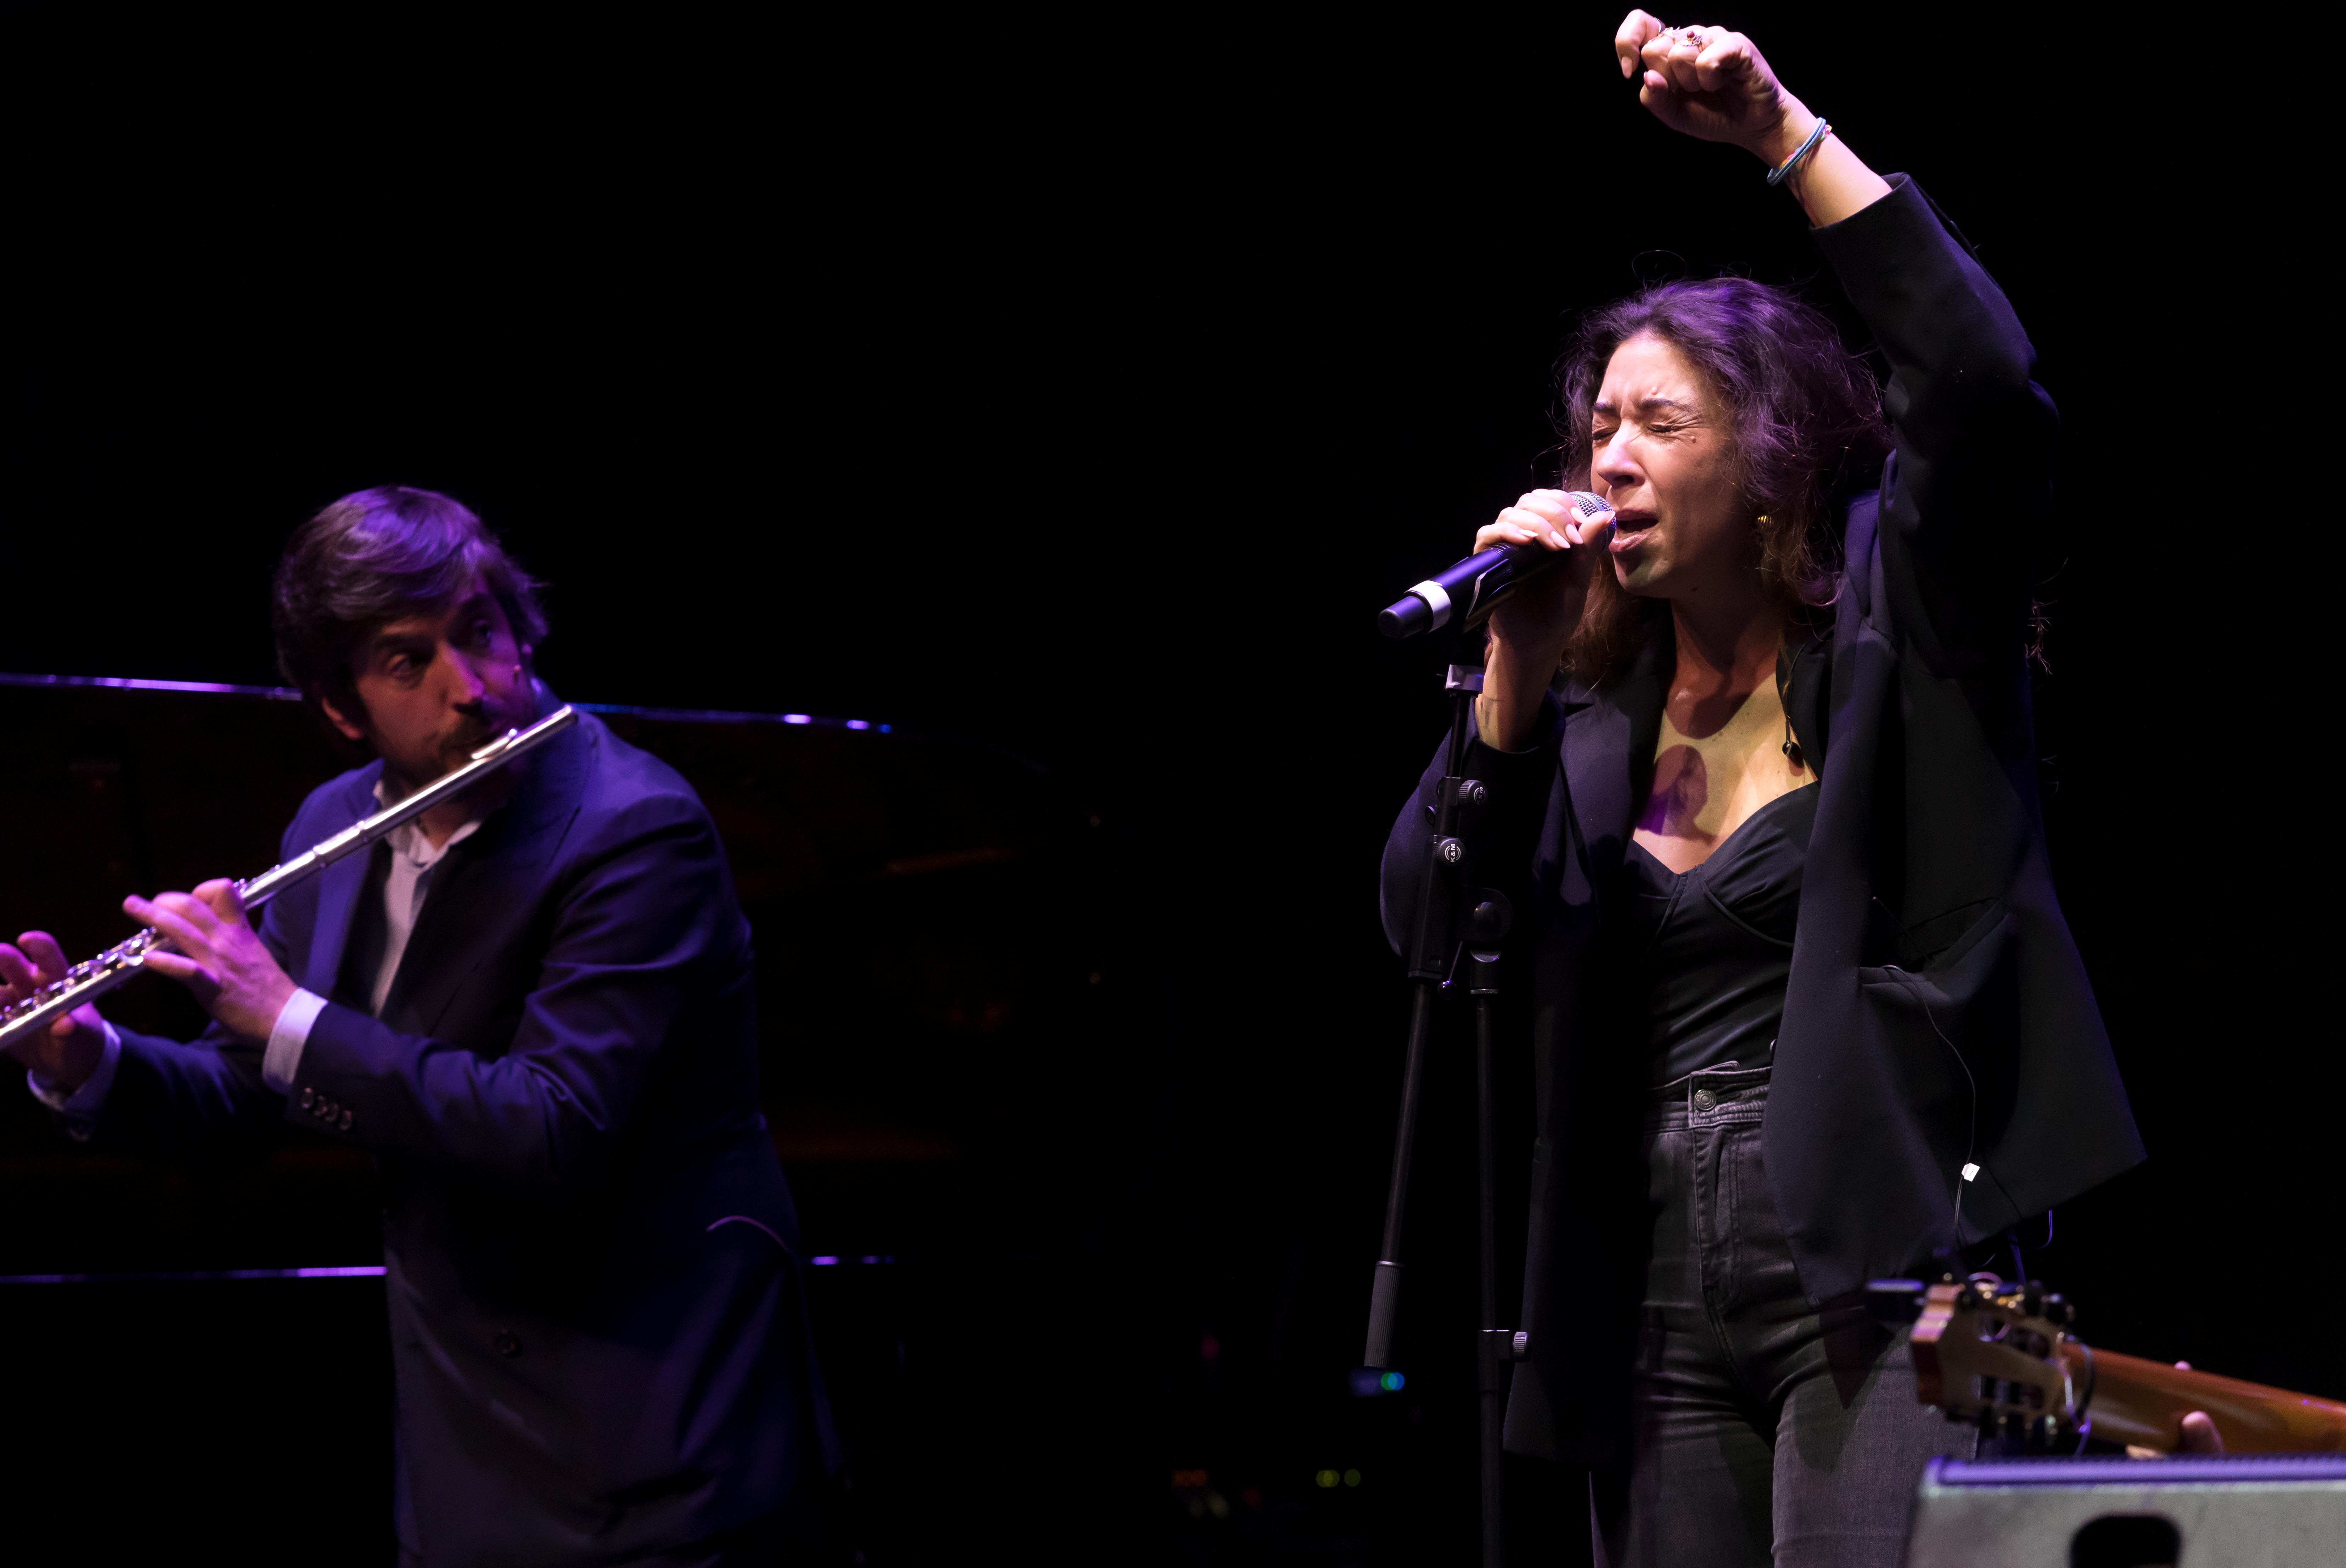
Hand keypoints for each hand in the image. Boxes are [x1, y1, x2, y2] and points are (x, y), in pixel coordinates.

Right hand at [0, 932, 109, 1089]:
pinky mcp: (1, 1021)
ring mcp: (12, 1003)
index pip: (49, 958)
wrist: (69, 1062)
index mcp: (57, 981)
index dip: (39, 946)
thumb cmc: (83, 1038)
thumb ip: (76, 1028)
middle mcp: (31, 987)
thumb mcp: (85, 1034)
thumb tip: (66, 1025)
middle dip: (2, 957)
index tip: (26, 939)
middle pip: (13, 966)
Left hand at [123, 880, 295, 1041]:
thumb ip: (229, 939)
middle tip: (140, 905)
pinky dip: (165, 963)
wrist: (284, 1015)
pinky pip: (187, 970)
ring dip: (153, 916)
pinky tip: (148, 960)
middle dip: (164, 900)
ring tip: (131, 906)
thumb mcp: (252, 952)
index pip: (221, 892)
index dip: (199, 891)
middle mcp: (227, 940)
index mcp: (238, 930)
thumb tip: (204, 933)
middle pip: (193, 906)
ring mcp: (219, 962)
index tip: (185, 903)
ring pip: (183, 930)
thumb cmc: (267, 987)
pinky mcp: (213, 987)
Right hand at [1477, 491, 1613, 651]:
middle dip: (1553, 513)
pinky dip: (1506, 532)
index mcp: (1547, 533)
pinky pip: (1487, 534)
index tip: (1580, 521)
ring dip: (1535, 523)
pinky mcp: (1487, 561)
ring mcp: (1504, 547)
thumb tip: (1606, 516)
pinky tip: (1525, 541)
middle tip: (1569, 538)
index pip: (1549, 499)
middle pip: (1530, 501)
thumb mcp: (1579, 578)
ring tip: (1555, 545)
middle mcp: (1524, 535)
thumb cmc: (1558, 611)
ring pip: (1510, 513)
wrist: (1537, 642)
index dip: (1564, 503)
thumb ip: (1588, 548)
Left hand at [1614, 12, 1811, 165]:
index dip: (1626, 42)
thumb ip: (1654, 98)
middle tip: (1689, 90)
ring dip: (1691, 83)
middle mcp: (1690, 38)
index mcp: (1670, 49)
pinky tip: (1724, 82)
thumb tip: (1647, 76)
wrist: (1750, 125)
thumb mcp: (1673, 114)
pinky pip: (1705, 60)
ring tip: (1710, 88)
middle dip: (1667, 79)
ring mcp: (1713, 36)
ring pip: (1679, 54)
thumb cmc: (1713, 115)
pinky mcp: (1734, 43)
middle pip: (1654, 48)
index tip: (1628, 69)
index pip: (1639, 24)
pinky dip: (1710, 80)